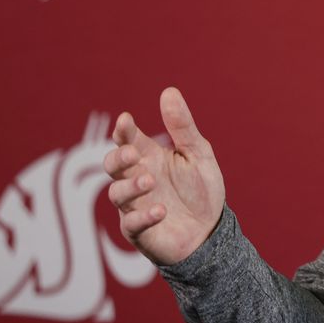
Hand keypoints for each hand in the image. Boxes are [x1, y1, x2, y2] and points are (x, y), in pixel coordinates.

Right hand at [103, 87, 225, 265]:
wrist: (211, 231)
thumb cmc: (201, 190)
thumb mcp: (198, 153)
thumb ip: (182, 126)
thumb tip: (169, 91)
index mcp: (149, 157)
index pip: (127, 139)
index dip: (123, 130)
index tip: (126, 121)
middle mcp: (137, 179)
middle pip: (112, 165)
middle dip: (118, 158)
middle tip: (133, 154)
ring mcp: (135, 205)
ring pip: (117, 193)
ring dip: (131, 186)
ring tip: (150, 181)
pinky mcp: (139, 231)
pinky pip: (131, 224)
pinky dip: (143, 216)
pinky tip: (161, 211)